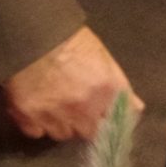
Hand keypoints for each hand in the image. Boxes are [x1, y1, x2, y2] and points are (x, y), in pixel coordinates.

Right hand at [0, 26, 135, 142]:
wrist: (30, 31)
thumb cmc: (69, 38)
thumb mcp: (102, 57)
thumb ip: (119, 86)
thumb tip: (137, 108)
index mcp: (106, 91)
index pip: (116, 123)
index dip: (108, 120)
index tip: (101, 117)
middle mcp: (83, 109)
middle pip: (88, 132)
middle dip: (84, 123)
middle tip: (74, 106)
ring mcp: (55, 115)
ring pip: (62, 134)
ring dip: (60, 124)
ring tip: (53, 105)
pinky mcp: (28, 117)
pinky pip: (36, 132)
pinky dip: (36, 124)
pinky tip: (36, 108)